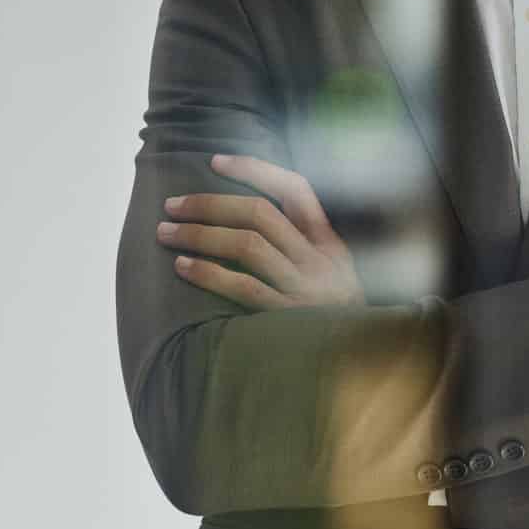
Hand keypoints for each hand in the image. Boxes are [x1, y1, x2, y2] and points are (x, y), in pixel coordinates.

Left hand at [158, 153, 364, 309]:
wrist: (362, 366)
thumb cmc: (333, 319)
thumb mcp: (332, 276)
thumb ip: (302, 247)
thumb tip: (245, 216)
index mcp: (329, 243)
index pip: (295, 188)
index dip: (255, 168)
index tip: (214, 161)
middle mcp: (320, 260)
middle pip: (260, 213)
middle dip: (209, 204)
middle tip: (171, 205)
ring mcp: (306, 289)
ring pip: (248, 245)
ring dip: (200, 234)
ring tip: (166, 233)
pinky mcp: (289, 319)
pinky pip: (244, 288)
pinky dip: (209, 274)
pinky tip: (182, 267)